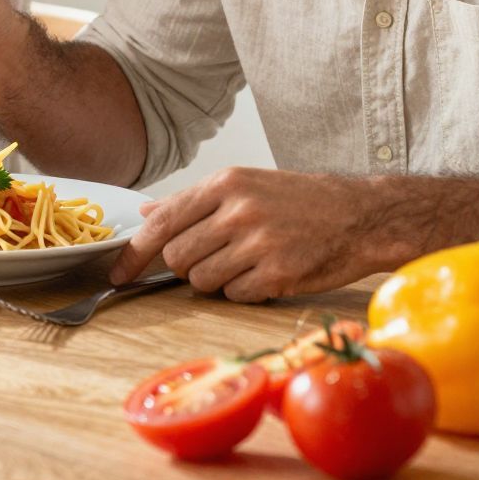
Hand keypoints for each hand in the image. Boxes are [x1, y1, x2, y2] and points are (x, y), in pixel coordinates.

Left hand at [109, 167, 391, 301]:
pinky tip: (267, 272)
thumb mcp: (247, 185)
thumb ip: (193, 201)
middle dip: (187, 267)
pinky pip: (235, 295)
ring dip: (218, 280)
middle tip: (215, 257)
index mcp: (227, 183)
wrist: (360, 216)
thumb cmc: (302, 200)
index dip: (133, 254)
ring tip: (248, 262)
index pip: (163, 223)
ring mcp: (259, 243)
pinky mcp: (278, 274)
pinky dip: (245, 291)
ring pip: (203, 281)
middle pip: (178, 258)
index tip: (118, 273)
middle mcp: (239, 210)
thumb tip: (147, 213)